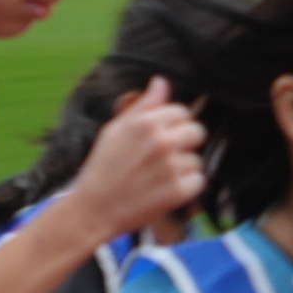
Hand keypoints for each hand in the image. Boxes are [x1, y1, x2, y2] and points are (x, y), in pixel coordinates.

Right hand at [64, 79, 205, 239]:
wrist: (94, 209)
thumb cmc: (102, 168)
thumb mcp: (115, 130)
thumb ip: (142, 105)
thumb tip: (161, 83)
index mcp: (147, 123)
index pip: (182, 111)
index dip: (174, 123)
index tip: (164, 135)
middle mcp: (163, 142)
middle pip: (197, 131)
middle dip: (185, 142)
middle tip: (165, 156)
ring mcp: (172, 167)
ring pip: (196, 159)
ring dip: (183, 167)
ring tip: (159, 176)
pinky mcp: (178, 191)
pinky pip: (198, 181)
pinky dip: (186, 186)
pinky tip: (166, 189)